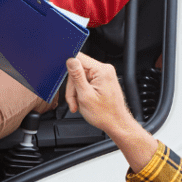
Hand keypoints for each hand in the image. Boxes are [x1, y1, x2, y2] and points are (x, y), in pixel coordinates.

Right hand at [65, 54, 158, 170]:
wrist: (116, 124)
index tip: (66, 80)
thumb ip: (77, 76)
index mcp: (102, 70)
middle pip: (78, 69)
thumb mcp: (85, 95)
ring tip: (79, 104)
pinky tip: (83, 101)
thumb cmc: (105, 114)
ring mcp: (104, 75)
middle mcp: (105, 70)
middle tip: (73, 101)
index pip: (78, 57)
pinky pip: (86, 81)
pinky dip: (82, 92)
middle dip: (73, 86)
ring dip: (76, 91)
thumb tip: (70, 59)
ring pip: (80, 77)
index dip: (68, 69)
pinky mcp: (103, 80)